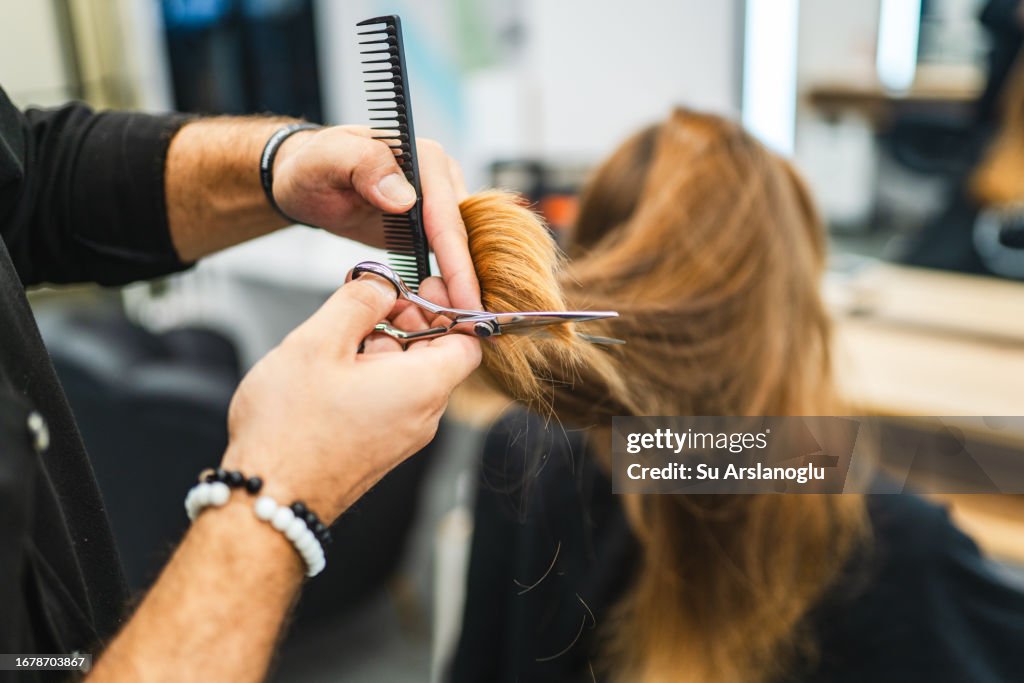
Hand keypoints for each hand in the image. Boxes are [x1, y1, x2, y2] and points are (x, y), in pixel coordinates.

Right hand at [222, 273, 480, 522]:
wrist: (269, 497)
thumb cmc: (290, 427)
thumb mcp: (319, 343)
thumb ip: (358, 302)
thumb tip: (383, 283)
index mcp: (422, 387)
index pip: (469, 341)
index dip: (450, 308)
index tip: (422, 286)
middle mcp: (422, 416)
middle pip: (437, 356)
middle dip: (409, 321)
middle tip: (374, 300)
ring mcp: (401, 437)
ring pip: (409, 377)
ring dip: (384, 347)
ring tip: (343, 332)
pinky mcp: (379, 449)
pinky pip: (391, 400)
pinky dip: (372, 374)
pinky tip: (334, 367)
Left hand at [272, 126, 481, 309]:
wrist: (308, 179)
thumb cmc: (312, 168)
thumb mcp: (326, 160)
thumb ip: (365, 166)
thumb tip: (405, 199)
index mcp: (425, 158)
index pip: (447, 218)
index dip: (458, 264)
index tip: (465, 304)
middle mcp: (442, 178)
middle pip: (463, 238)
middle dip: (465, 284)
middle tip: (465, 327)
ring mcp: (439, 202)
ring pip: (461, 251)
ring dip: (459, 288)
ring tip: (456, 324)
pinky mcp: (432, 225)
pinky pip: (447, 257)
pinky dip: (447, 284)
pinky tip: (444, 311)